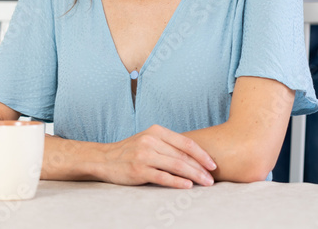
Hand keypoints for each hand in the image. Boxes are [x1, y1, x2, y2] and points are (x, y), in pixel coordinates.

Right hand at [98, 125, 216, 188]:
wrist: (104, 158)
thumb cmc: (131, 150)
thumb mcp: (149, 140)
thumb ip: (168, 145)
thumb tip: (194, 156)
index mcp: (157, 131)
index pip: (186, 143)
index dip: (201, 154)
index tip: (212, 164)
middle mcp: (151, 141)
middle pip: (183, 156)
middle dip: (200, 168)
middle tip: (212, 178)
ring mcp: (144, 155)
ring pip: (176, 166)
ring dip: (194, 175)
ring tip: (204, 183)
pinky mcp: (139, 170)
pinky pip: (163, 176)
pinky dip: (177, 182)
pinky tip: (188, 186)